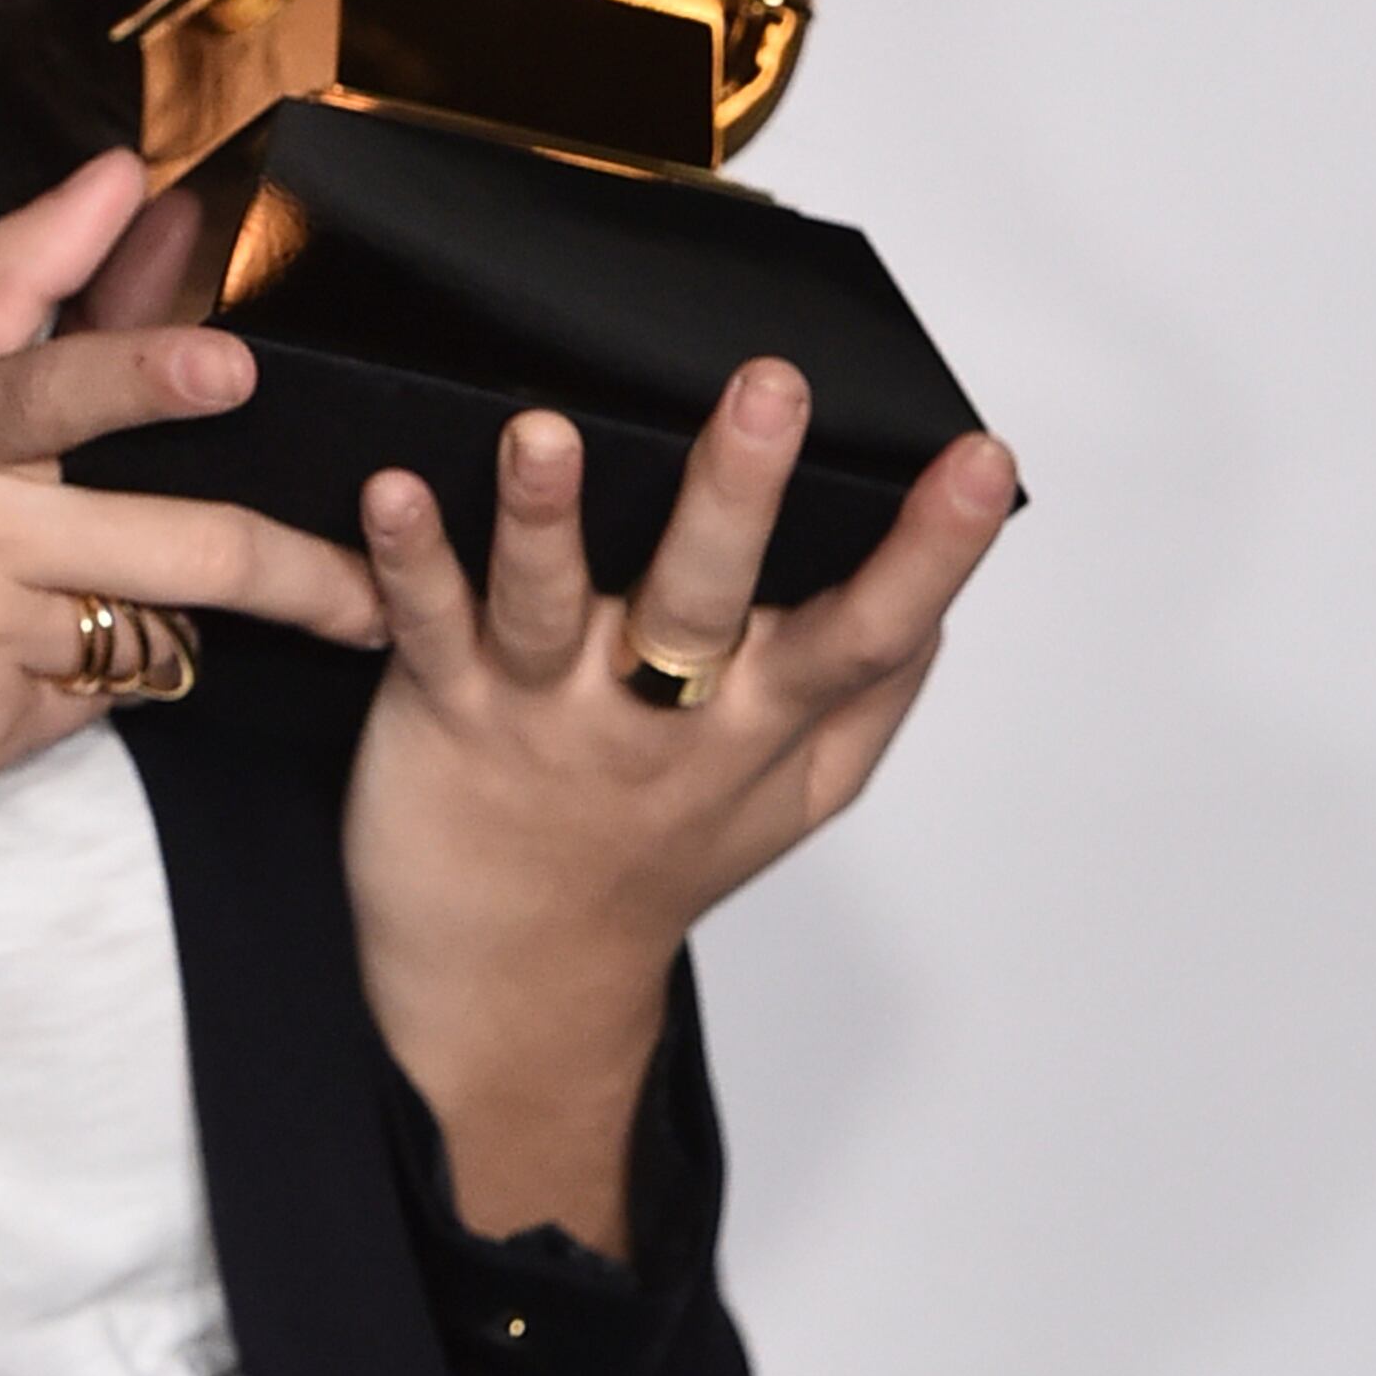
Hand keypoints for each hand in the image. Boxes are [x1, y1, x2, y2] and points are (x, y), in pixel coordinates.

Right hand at [0, 152, 383, 1019]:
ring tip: (84, 627)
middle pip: (176, 548)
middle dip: (297, 575)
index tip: (232, 366)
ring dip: (154, 633)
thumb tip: (125, 174)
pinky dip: (81, 694)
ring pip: (151, 636)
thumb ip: (10, 287)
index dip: (145, 372)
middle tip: (371, 594)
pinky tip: (0, 686)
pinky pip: (95, 709)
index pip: (49, 386)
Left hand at [342, 362, 1018, 1250]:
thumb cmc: (655, 859)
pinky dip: (408, 560)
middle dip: (741, 494)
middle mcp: (659, 715)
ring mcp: (546, 712)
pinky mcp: (443, 710)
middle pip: (707, 601)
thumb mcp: (795, 798)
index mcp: (760, 720)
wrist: (510, 983)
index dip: (934, 552)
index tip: (981, 460)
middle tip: (770, 391)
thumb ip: (870, 697)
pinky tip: (395, 492)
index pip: (867, 632)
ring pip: (550, 605)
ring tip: (546, 433)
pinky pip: (424, 628)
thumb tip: (942, 594)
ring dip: (544, 516)